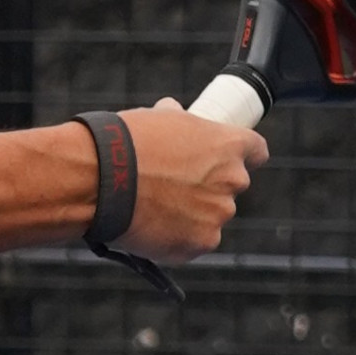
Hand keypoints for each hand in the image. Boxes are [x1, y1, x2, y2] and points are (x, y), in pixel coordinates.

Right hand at [116, 98, 269, 262]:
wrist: (99, 179)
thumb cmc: (125, 144)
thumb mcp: (157, 117)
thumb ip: (178, 119)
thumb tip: (172, 112)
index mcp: (229, 144)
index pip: (256, 151)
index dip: (239, 156)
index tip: (222, 160)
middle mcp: (232, 179)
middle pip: (230, 186)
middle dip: (208, 187)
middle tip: (174, 186)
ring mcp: (218, 214)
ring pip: (211, 216)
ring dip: (192, 214)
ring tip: (153, 208)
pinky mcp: (200, 243)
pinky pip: (195, 242)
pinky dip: (178, 238)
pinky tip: (151, 226)